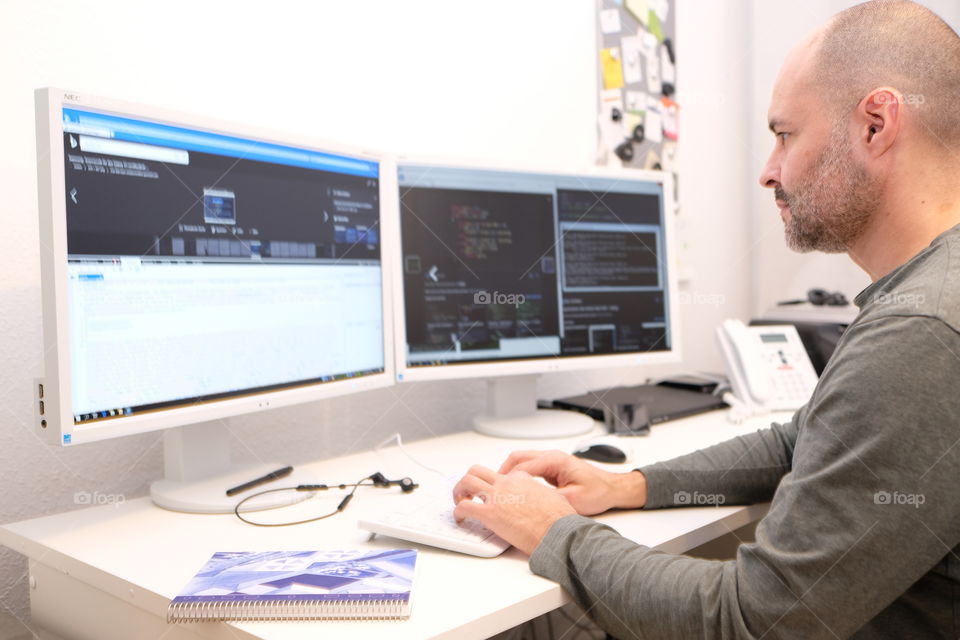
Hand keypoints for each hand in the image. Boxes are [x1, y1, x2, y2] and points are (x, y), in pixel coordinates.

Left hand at [452, 465, 575, 554]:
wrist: (558, 531)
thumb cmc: (559, 520)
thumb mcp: (552, 497)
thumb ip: (541, 494)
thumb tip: (542, 499)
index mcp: (522, 479)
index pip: (501, 474)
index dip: (493, 484)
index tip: (492, 494)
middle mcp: (507, 484)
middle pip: (478, 471)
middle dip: (468, 481)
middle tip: (467, 492)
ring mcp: (497, 497)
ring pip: (467, 481)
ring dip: (459, 491)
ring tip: (459, 501)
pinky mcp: (490, 514)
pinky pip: (465, 506)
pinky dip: (458, 512)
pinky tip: (460, 519)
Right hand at [499, 450, 646, 515]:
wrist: (613, 488)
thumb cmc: (598, 491)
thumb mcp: (573, 500)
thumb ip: (550, 500)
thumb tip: (529, 504)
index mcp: (555, 461)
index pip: (522, 466)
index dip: (507, 479)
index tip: (496, 489)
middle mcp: (551, 457)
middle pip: (517, 458)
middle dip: (502, 471)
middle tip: (493, 487)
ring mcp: (551, 461)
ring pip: (522, 460)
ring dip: (510, 472)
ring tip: (501, 489)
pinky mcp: (552, 468)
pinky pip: (530, 467)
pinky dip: (519, 475)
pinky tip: (516, 489)